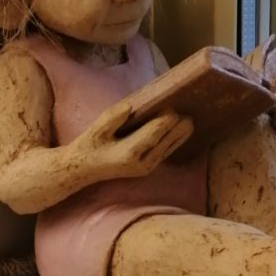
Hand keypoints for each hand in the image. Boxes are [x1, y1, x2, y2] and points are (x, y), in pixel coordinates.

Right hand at [74, 97, 193, 179]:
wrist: (85, 168)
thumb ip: (113, 117)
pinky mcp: (148, 168)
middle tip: (189, 115)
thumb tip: (130, 106)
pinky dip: (174, 142)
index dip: (164, 121)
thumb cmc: (90, 145)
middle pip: (164, 143)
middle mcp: (140, 163)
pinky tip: (182, 132)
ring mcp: (145, 168)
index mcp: (128, 152)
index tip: (172, 108)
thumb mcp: (97, 129)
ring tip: (190, 122)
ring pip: (167, 149)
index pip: (152, 134)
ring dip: (179, 136)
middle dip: (176, 129)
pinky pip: (164, 153)